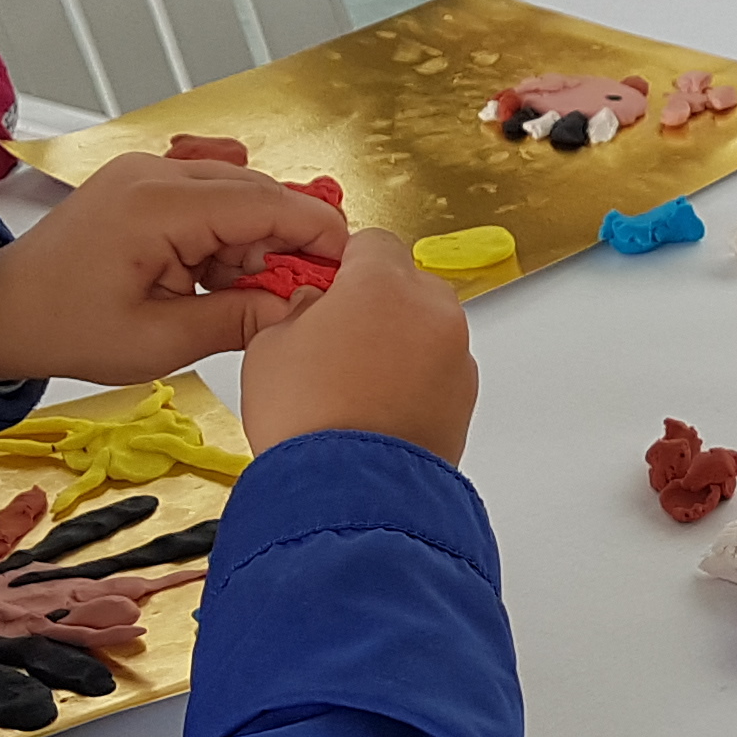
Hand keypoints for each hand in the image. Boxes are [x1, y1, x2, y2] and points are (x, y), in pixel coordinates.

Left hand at [0, 151, 349, 387]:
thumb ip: (239, 320)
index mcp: (158, 207)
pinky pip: (210, 194)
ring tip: (231, 291)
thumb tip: (301, 310)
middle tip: (289, 297)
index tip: (348, 270)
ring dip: (253, 239)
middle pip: (259, 191)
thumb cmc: (68, 329)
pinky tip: (211, 271)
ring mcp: (147, 170)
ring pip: (238, 191)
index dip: (318, 233)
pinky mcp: (143, 181)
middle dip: (286, 242)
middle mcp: (155, 173)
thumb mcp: (160, 341)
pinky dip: (226, 230)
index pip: (267, 203)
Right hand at [239, 231, 479, 463]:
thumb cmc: (307, 419)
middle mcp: (432, 311)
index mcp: (384, 283)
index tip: (327, 285)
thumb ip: (298, 309)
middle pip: (407, 284)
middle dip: (376, 304)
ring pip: (427, 329)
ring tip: (356, 384)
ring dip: (399, 343)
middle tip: (336, 339)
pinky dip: (416, 380)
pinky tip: (378, 408)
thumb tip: (315, 307)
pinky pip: (439, 371)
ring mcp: (456, 356)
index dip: (344, 263)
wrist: (348, 494)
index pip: (372, 242)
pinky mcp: (467, 398)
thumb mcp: (270, 345)